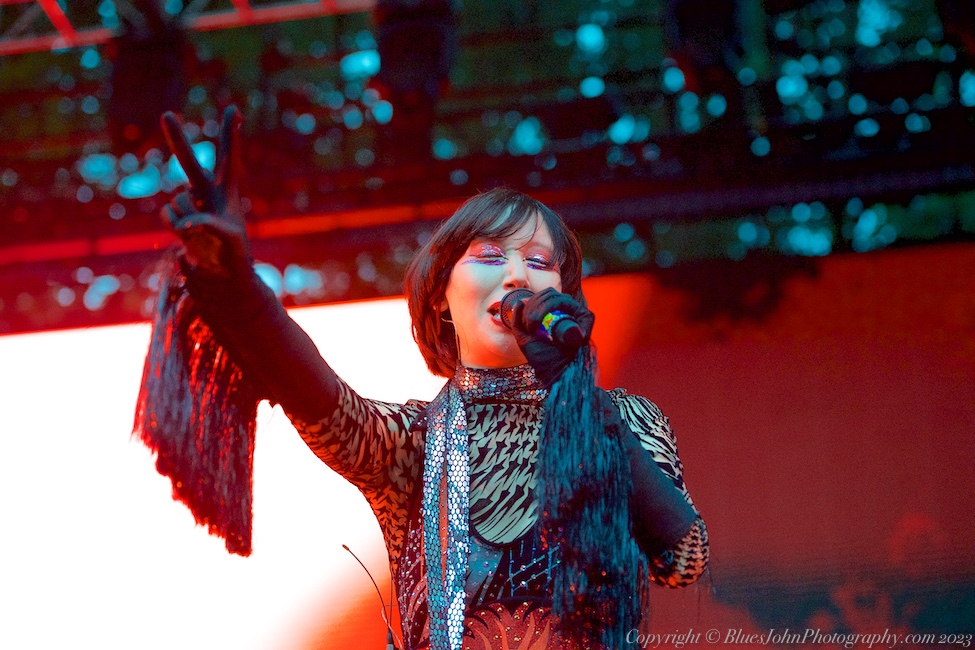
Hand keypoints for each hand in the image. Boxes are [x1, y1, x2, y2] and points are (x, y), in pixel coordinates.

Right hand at [160, 106, 248, 278]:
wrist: (223, 285)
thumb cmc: (235, 261)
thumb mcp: (228, 238)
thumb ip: (206, 223)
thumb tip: (184, 219)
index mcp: (228, 195)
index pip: (229, 159)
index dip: (229, 135)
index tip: (234, 109)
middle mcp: (209, 197)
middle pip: (191, 164)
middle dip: (177, 139)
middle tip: (166, 113)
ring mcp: (192, 210)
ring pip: (176, 200)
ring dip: (183, 215)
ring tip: (201, 235)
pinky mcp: (179, 224)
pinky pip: (167, 216)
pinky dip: (175, 226)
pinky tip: (188, 239)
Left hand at [511, 287, 593, 387]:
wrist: (556, 370)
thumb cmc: (542, 357)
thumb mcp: (524, 338)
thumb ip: (517, 321)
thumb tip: (519, 301)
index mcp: (554, 313)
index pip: (543, 296)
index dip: (532, 303)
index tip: (526, 322)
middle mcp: (567, 310)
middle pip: (549, 294)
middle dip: (534, 306)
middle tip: (530, 325)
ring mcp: (577, 313)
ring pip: (556, 297)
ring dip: (540, 309)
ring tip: (534, 327)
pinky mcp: (586, 316)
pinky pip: (568, 303)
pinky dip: (553, 308)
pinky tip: (548, 324)